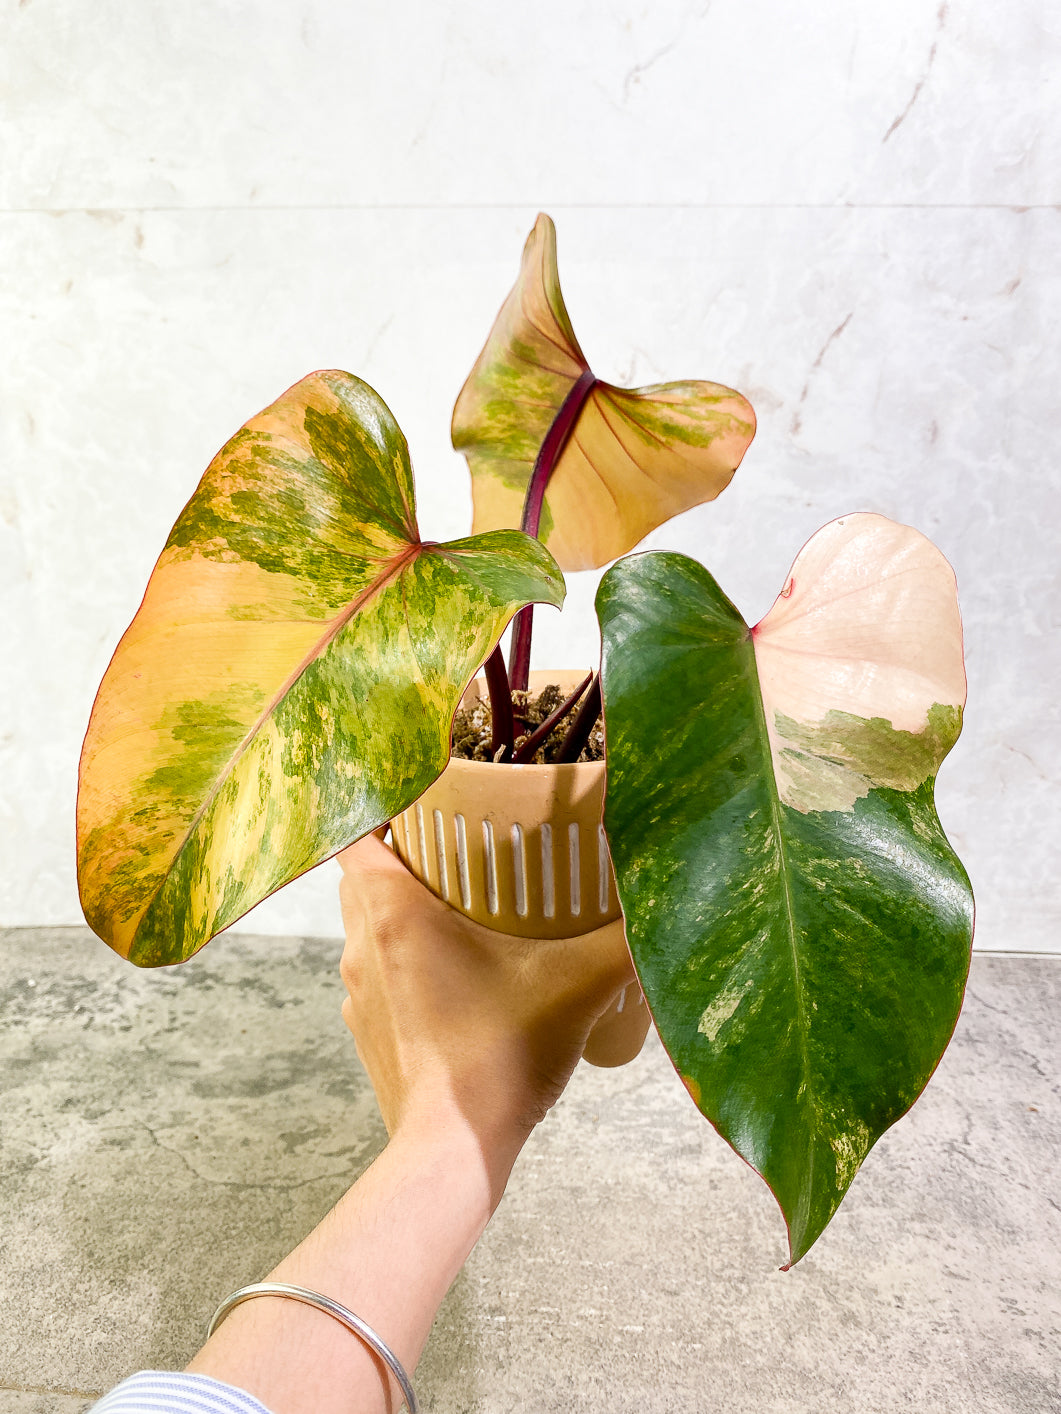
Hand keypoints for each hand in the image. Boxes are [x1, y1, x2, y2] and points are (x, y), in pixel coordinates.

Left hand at [338, 832, 640, 1175]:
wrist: (453, 1155)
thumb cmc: (500, 1058)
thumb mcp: (578, 985)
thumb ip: (625, 938)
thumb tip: (666, 898)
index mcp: (393, 914)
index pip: (353, 832)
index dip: (378, 807)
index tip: (421, 799)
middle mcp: (362, 947)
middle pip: (361, 875)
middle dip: (402, 855)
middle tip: (458, 847)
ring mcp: (359, 996)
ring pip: (367, 928)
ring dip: (402, 911)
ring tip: (463, 908)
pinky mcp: (368, 1034)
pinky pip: (379, 976)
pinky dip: (406, 962)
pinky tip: (461, 976)